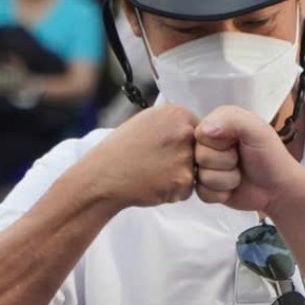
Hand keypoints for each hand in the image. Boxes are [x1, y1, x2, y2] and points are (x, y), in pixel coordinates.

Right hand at [75, 105, 198, 208]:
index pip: (200, 129)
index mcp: (177, 113)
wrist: (103, 175)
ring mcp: (186, 157)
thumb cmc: (121, 149)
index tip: (166, 148)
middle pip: (201, 150)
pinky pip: (188, 189)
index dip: (184, 142)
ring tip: (155, 172)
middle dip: (185, 158)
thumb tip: (197, 131)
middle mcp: (185, 132)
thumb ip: (173, 123)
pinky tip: (155, 184)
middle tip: (160, 162)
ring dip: (180, 175)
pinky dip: (174, 191)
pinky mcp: (183, 181)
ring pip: (196, 170)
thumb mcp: (147, 121)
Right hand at [193, 106, 304, 211]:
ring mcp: (205, 167)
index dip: (219, 143)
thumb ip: (232, 120)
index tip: (237, 143)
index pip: (201, 133)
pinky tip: (233, 188)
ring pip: (201, 176)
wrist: (278, 188)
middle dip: (225, 162)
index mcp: (217, 124)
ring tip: (239, 174)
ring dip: (226, 179)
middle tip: (240, 160)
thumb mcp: (257, 130)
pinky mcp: (206, 187)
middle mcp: (208, 144)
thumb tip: (205, 130)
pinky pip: (202, 193)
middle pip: (200, 156)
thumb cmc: (271, 157)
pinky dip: (221, 194)